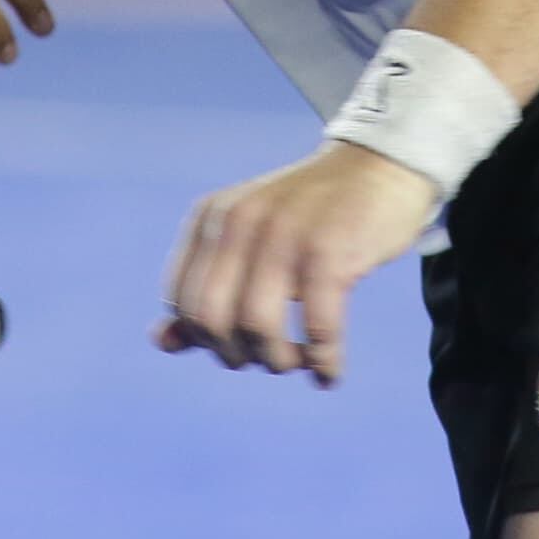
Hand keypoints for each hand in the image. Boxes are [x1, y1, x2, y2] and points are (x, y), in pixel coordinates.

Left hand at [155, 138, 442, 385]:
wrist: (380, 166)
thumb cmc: (312, 216)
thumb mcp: (248, 242)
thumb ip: (205, 289)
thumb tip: (159, 342)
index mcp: (211, 217)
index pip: (181, 302)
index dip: (206, 338)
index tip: (241, 342)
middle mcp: (239, 221)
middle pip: (211, 321)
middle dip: (238, 355)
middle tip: (269, 357)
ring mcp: (283, 233)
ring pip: (256, 328)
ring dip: (279, 362)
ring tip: (300, 361)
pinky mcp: (328, 250)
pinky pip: (317, 329)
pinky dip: (323, 362)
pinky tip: (329, 371)